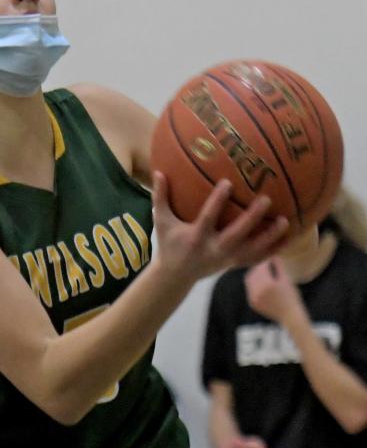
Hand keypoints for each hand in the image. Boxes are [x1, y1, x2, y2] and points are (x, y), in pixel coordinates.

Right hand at [152, 173, 287, 282]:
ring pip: (253, 250)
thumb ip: (160, 197)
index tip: (228, 182)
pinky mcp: (235, 264)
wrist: (176, 275)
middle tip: (266, 199)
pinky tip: (289, 237)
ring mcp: (227, 259)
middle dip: (252, 218)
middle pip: (237, 234)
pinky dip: (274, 249)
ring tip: (285, 221)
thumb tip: (158, 172)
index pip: (208, 218)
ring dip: (270, 237)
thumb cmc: (168, 243)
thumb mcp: (161, 221)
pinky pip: (259, 258)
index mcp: (196, 237)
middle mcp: (214, 249)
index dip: (218, 201)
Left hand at [245, 256, 302, 323]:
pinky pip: (249, 289)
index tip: (269, 260)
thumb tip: (274, 255)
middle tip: (264, 264)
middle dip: (259, 268)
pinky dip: (253, 284)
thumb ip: (279, 267)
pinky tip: (259, 282)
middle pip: (254, 273)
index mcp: (268, 284)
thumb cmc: (291, 297)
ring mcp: (254, 298)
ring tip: (261, 272)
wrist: (290, 316)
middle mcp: (259, 291)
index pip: (262, 268)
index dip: (265, 262)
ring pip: (249, 280)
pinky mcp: (252, 303)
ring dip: (254, 274)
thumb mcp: (286, 280)